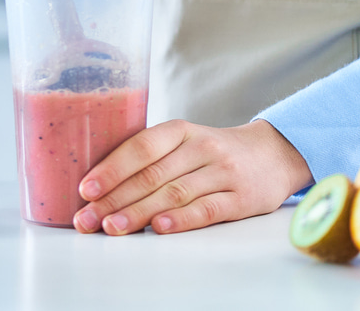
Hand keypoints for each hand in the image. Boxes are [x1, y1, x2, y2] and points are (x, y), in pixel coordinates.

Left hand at [73, 119, 313, 234]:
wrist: (273, 154)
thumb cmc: (213, 152)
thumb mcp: (184, 141)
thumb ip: (151, 156)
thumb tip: (100, 184)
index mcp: (180, 131)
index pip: (141, 147)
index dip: (112, 168)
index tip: (86, 189)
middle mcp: (201, 148)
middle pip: (152, 175)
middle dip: (115, 199)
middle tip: (88, 219)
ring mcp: (223, 173)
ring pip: (174, 193)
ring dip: (140, 213)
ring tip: (113, 228)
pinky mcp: (241, 199)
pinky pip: (208, 209)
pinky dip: (182, 220)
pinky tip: (160, 228)